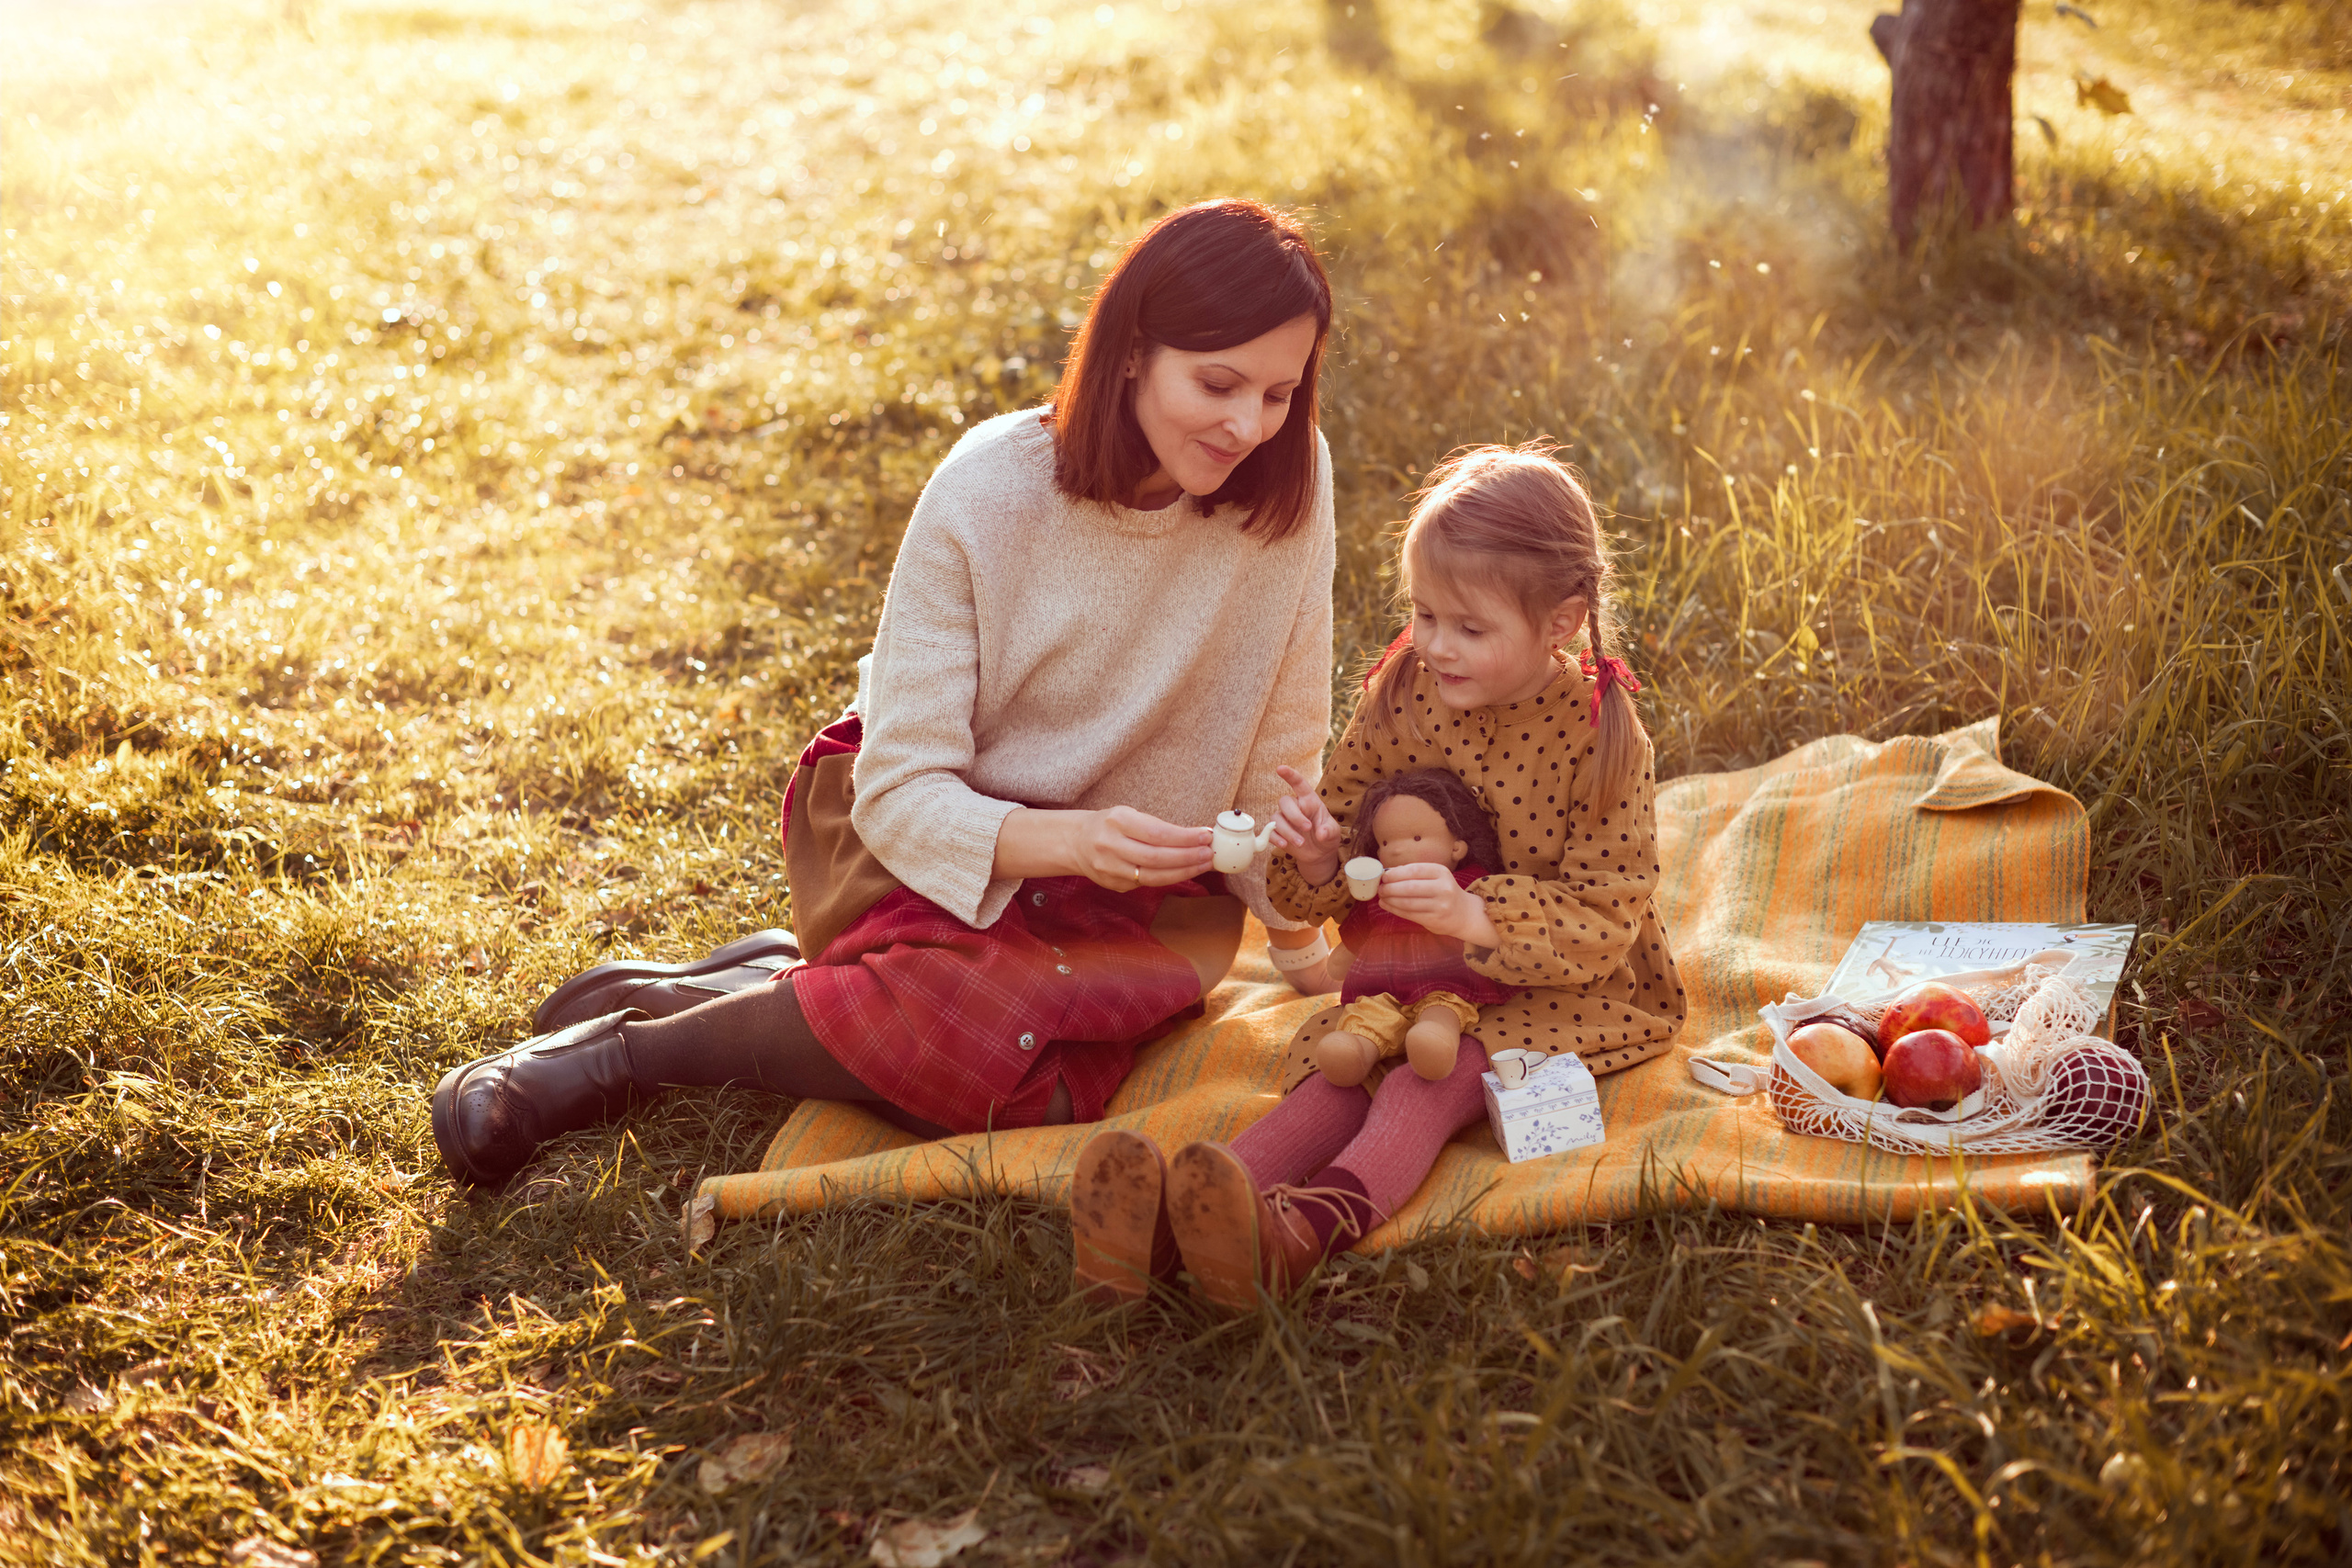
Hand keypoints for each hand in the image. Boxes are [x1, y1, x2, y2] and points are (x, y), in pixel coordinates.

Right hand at [1069, 806, 1214, 892]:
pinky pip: (1146, 884)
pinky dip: (1168, 878)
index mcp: (1117, 821)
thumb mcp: (1129, 815)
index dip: (1185, 837)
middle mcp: (1110, 845)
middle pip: (1157, 857)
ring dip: (1183, 872)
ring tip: (1203, 865)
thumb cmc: (1110, 825)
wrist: (1077, 842)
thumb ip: (1157, 826)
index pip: (1157, 833)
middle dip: (1188, 857)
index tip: (1206, 836)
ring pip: (1153, 876)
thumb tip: (1197, 836)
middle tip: (1209, 854)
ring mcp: (1110, 869)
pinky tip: (1184, 872)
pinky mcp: (1112, 885)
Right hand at [1265, 764, 1342, 883]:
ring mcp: (1284, 819)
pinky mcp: (1277, 832)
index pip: (1299, 784)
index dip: (1290, 775)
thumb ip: (1329, 831)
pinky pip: (1269, 831)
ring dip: (1287, 832)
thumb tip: (1321, 833)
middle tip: (1308, 828)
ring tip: (1301, 844)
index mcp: (1309, 801)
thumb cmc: (1327, 837)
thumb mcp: (1334, 834)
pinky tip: (1285, 846)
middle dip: (1295, 816)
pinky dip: (1276, 838)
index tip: (1280, 768)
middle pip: (1284, 801)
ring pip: (1276, 818)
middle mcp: (1295, 807)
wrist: (1319, 854)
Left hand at [1375, 862, 1498, 947]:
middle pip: (1410, 887)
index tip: (1384, 876)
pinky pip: (1410, 914)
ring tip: (1381, 897)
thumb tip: (1388, 873)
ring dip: (1390, 900)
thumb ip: (1415, 873)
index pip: (1415, 870)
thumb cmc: (1443, 891)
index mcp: (1441, 872)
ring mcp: (1440, 906)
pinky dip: (1395, 909)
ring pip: (1408, 903)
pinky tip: (1386, 905)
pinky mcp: (1435, 920)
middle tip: (1380, 888)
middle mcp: (1443, 888)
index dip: (1396, 873)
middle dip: (1390, 888)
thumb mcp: (1435, 877)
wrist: (1464, 914)